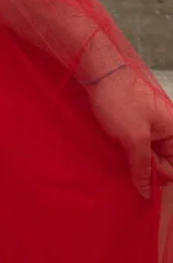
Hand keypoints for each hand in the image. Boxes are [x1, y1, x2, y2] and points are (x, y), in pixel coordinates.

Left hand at [85, 67, 172, 198]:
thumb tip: (147, 192)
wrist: (98, 70)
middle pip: (163, 162)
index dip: (162, 177)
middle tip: (130, 171)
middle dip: (148, 170)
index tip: (145, 185)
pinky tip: (116, 154)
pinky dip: (127, 152)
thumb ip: (143, 166)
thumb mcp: (134, 137)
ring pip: (147, 154)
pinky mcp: (132, 122)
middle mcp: (165, 130)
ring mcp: (148, 126)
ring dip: (135, 162)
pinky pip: (136, 144)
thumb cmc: (120, 99)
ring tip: (121, 162)